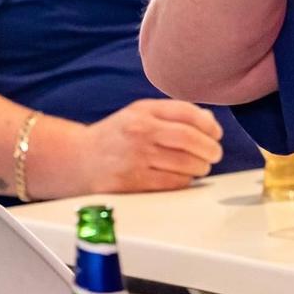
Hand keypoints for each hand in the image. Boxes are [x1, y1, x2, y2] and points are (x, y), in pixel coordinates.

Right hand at [76, 99, 223, 193]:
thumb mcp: (140, 114)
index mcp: (143, 111)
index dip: (209, 125)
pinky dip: (185, 181)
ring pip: (184, 163)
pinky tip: (184, 177)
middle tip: (215, 154)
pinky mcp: (132, 182)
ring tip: (201, 166)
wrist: (77, 159)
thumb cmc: (116, 136)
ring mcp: (135, 157)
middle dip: (210, 148)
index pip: (187, 113)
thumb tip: (209, 122)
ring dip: (200, 167)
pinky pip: (171, 183)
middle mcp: (140, 131)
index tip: (216, 134)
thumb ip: (173, 114)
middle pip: (189, 139)